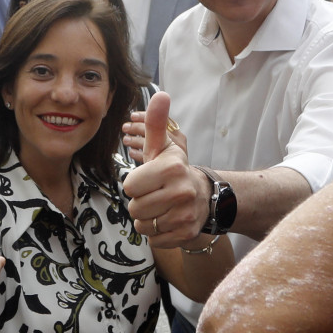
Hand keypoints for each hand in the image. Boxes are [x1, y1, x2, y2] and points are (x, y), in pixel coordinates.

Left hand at [122, 92, 207, 247]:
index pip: (129, 186)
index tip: (150, 180)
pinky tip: (168, 221)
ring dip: (147, 219)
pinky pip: (154, 239)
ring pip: (143, 226)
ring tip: (161, 208)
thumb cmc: (173, 170)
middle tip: (155, 196)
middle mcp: (180, 192)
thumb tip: (160, 93)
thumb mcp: (164, 147)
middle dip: (140, 203)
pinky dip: (157, 233)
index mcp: (171, 168)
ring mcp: (184, 215)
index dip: (135, 184)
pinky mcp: (185, 234)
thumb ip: (156, 123)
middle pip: (135, 208)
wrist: (203, 197)